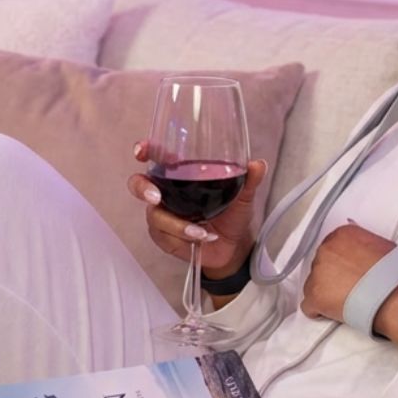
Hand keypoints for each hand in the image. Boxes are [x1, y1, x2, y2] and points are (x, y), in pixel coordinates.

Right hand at [127, 140, 264, 278]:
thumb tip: (258, 165)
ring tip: (201, 232)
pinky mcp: (163, 235)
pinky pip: (162, 236)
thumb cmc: (233, 215)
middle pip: (139, 184)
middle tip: (156, 197)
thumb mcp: (244, 196)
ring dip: (177, 226)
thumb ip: (249, 180)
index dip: (146, 151)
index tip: (143, 151)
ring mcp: (163, 214)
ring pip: (155, 216)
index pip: (157, 157)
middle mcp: (167, 191)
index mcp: (182, 174)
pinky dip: (181, 238)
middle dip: (143, 189)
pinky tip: (200, 239)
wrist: (234, 247)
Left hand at [301, 221, 397, 352]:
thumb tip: (353, 247)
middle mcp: (326, 249)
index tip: (348, 273)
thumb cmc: (395, 273)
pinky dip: (319, 311)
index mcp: (341, 235)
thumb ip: (360, 244)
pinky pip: (309, 306)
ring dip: (325, 294)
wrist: (394, 296)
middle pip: (320, 266)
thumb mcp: (380, 246)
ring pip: (313, 285)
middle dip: (331, 278)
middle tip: (349, 289)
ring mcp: (317, 272)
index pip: (330, 248)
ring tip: (346, 302)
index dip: (339, 264)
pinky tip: (336, 313)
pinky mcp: (314, 295)